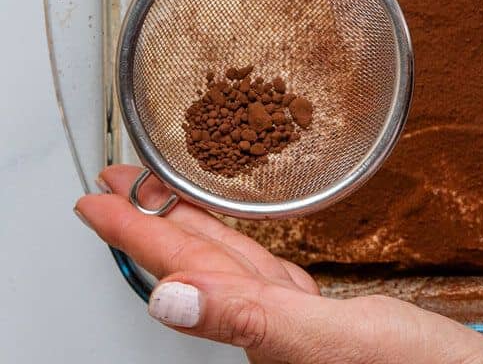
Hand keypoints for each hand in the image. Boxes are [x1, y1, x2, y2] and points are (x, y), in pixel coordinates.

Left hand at [75, 166, 482, 363]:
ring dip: (197, 232)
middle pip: (201, 265)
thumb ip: (253, 317)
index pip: (187, 271)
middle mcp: (276, 329)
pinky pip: (275, 277)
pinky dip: (254, 252)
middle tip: (115, 188)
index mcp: (267, 329)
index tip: (96, 200)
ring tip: (167, 203)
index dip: (138, 233)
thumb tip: (169, 298)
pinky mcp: (339, 324)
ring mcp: (305, 328)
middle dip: (154, 224)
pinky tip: (254, 246)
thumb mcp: (338, 340)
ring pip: (235, 269)